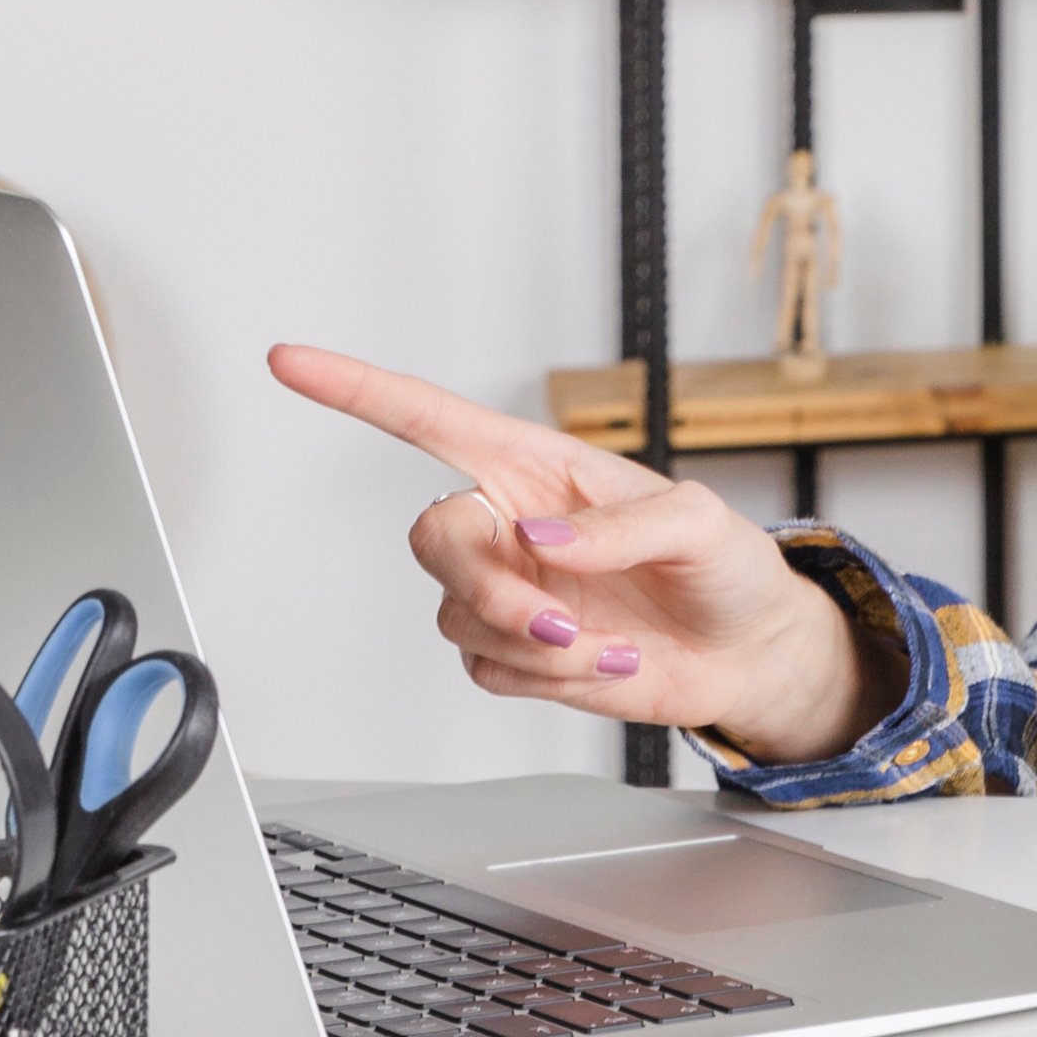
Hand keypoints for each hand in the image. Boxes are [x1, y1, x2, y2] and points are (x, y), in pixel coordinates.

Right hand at [265, 345, 873, 764]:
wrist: (746, 653)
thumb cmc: (726, 568)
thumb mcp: (700, 523)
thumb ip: (624, 524)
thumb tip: (540, 538)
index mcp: (542, 469)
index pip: (432, 421)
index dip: (357, 389)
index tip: (289, 360)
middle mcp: (511, 524)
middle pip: (432, 538)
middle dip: (490, 586)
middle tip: (559, 615)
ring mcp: (508, 590)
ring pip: (458, 615)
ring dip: (539, 641)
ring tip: (611, 641)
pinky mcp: (515, 651)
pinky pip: (489, 668)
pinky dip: (550, 676)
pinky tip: (609, 662)